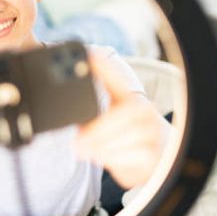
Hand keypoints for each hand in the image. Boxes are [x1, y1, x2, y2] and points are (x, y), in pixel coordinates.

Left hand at [74, 51, 169, 188]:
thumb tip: (62, 108)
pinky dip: (112, 159)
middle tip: (76, 141)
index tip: (89, 56)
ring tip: (83, 150)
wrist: (154, 159)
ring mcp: (153, 134)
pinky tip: (101, 158)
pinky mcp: (154, 156)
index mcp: (130, 100)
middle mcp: (146, 113)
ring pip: (127, 137)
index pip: (118, 79)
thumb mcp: (108, 122)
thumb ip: (89, 114)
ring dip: (101, 146)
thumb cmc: (124, 137)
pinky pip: (132, 156)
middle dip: (97, 129)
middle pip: (125, 113)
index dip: (105, 67)